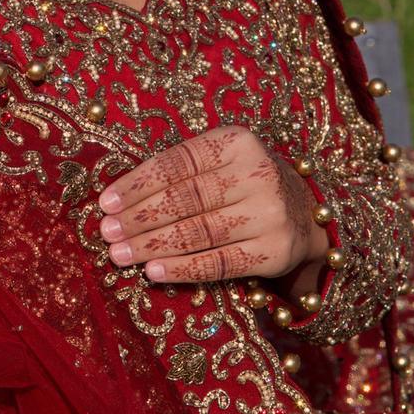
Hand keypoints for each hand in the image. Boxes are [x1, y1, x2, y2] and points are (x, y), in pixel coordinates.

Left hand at [97, 125, 328, 286]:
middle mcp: (258, 174)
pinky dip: (182, 268)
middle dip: (140, 217)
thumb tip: (118, 199)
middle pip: (186, 198)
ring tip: (120, 255)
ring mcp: (270, 214)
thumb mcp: (221, 161)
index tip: (106, 202)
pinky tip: (153, 271)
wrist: (306, 215)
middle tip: (107, 232)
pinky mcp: (274, 251)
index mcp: (238, 142)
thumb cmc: (244, 184)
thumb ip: (180, 172)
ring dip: (153, 245)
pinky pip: (219, 263)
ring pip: (199, 232)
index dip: (139, 183)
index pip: (178, 163)